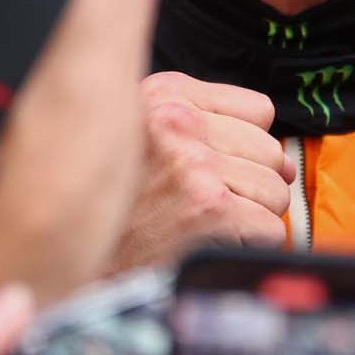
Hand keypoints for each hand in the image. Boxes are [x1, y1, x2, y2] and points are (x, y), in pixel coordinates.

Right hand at [110, 71, 295, 270]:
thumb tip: (283, 155)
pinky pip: (270, 228)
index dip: (246, 148)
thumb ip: (204, 125)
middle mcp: (178, 123)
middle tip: (209, 205)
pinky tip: (211, 245)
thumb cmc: (112, 206)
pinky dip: (250, 246)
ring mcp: (195, 166)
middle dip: (252, 185)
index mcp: (165, 95)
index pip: (259, 111)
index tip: (218, 169)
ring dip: (251, 217)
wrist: (71, 259)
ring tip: (206, 226)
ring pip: (276, 191)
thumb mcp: (141, 134)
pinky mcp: (209, 210)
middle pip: (271, 152)